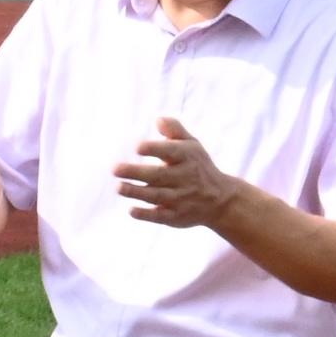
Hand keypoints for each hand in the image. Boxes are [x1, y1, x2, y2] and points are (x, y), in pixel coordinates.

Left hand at [115, 113, 244, 231]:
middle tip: (115, 169)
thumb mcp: (192, 145)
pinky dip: (146, 214)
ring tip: (119, 187)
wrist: (221, 200)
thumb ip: (175, 130)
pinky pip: (160, 216)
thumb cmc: (198, 167)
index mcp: (187, 158)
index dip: (154, 149)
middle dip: (136, 173)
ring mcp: (181, 199)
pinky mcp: (176, 217)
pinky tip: (132, 210)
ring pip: (156, 196)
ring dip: (136, 192)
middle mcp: (185, 178)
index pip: (171, 151)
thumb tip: (157, 119)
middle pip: (158, 175)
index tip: (137, 147)